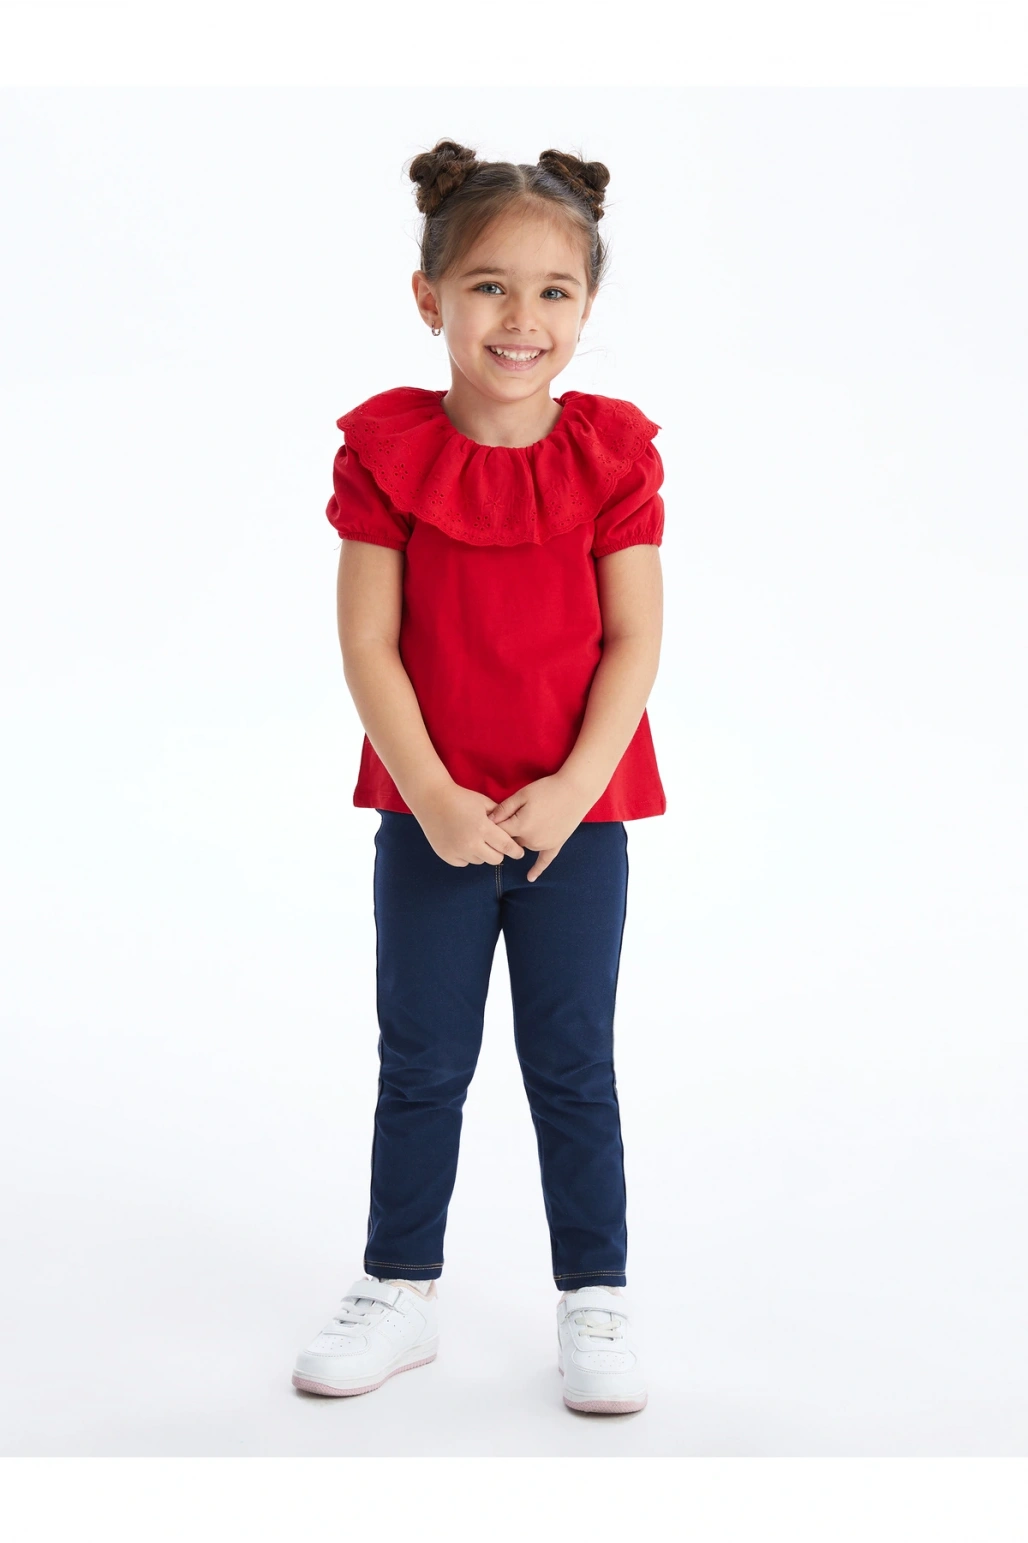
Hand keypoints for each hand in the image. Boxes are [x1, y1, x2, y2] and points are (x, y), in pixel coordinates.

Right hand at [411, 780, 526, 867]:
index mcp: (483, 828)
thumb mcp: (484, 802)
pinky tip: (462, 842)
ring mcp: (457, 851)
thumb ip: (500, 816)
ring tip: (474, 838)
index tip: (520, 853)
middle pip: (495, 859)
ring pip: (479, 860)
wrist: (432, 799)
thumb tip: (513, 828)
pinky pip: (464, 862)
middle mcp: (471, 843)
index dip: (515, 851)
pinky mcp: (447, 856)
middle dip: (498, 852)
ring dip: (481, 853)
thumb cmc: (460, 798)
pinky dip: (466, 855)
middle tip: (494, 843)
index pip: (506, 846)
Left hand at [485, 772, 593, 880]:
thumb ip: (504, 809)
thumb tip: (488, 821)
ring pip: (524, 845)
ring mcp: (543, 845)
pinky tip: (530, 878)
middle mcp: (530, 840)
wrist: (575, 791)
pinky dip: (537, 869)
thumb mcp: (522, 795)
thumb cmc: (547, 790)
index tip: (497, 815)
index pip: (498, 832)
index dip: (494, 823)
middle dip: (508, 830)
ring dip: (522, 836)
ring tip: (532, 818)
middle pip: (510, 840)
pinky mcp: (555, 845)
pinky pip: (544, 861)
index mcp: (520, 827)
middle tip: (516, 812)